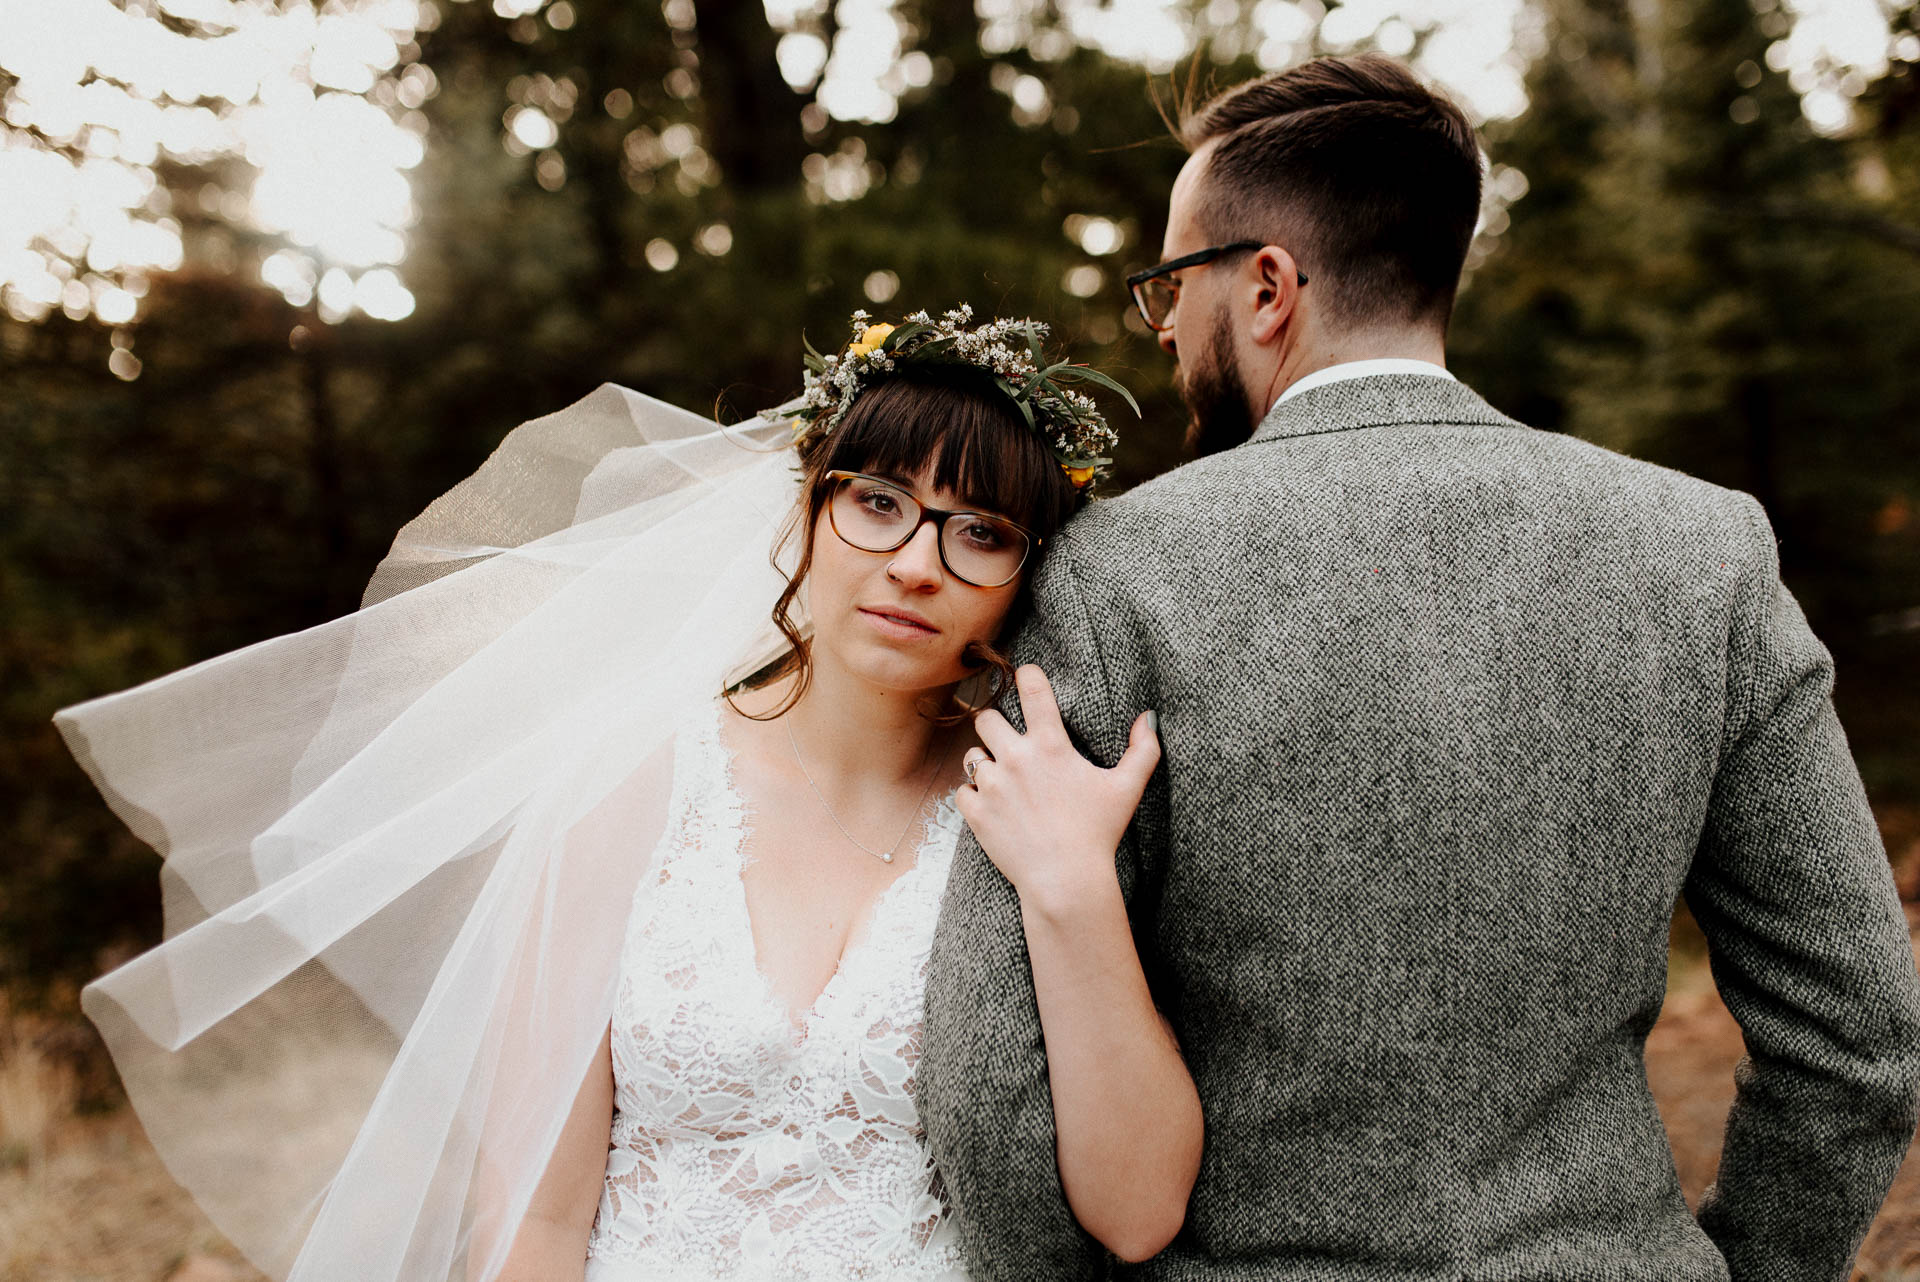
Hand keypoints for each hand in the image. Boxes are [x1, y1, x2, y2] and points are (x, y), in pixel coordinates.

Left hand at [955, 664, 1159, 908]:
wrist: (1065, 881)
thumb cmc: (1098, 834)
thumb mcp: (1127, 789)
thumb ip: (1143, 750)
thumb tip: (1150, 718)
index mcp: (1051, 746)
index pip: (1031, 688)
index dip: (1027, 675)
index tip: (1025, 675)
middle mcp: (1016, 758)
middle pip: (986, 718)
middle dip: (996, 726)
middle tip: (1010, 744)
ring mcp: (992, 786)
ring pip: (972, 755)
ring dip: (985, 765)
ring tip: (1005, 783)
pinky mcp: (976, 813)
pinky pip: (961, 790)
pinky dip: (973, 796)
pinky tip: (992, 807)